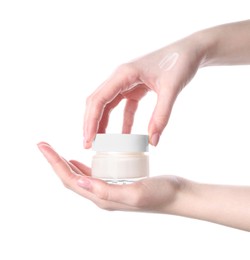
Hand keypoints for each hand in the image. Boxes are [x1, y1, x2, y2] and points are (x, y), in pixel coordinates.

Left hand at [37, 142, 181, 212]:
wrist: (178, 195)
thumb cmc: (161, 195)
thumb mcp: (134, 193)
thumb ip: (106, 191)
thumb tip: (77, 180)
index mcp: (102, 198)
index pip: (70, 179)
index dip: (55, 163)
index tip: (43, 146)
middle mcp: (102, 195)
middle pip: (70, 178)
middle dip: (55, 161)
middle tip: (44, 145)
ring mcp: (109, 189)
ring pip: (80, 176)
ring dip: (66, 164)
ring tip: (57, 151)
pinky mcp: (116, 183)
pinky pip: (94, 174)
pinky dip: (83, 165)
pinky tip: (83, 158)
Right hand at [84, 33, 204, 147]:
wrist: (191, 50)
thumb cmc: (180, 61)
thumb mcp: (171, 89)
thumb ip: (161, 115)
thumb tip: (153, 142)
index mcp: (124, 73)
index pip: (99, 99)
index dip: (91, 121)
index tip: (88, 140)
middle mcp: (121, 77)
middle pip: (98, 102)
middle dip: (92, 124)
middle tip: (89, 145)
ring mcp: (127, 83)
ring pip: (108, 105)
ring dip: (103, 124)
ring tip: (102, 143)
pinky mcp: (135, 88)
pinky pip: (124, 107)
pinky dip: (124, 122)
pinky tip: (125, 136)